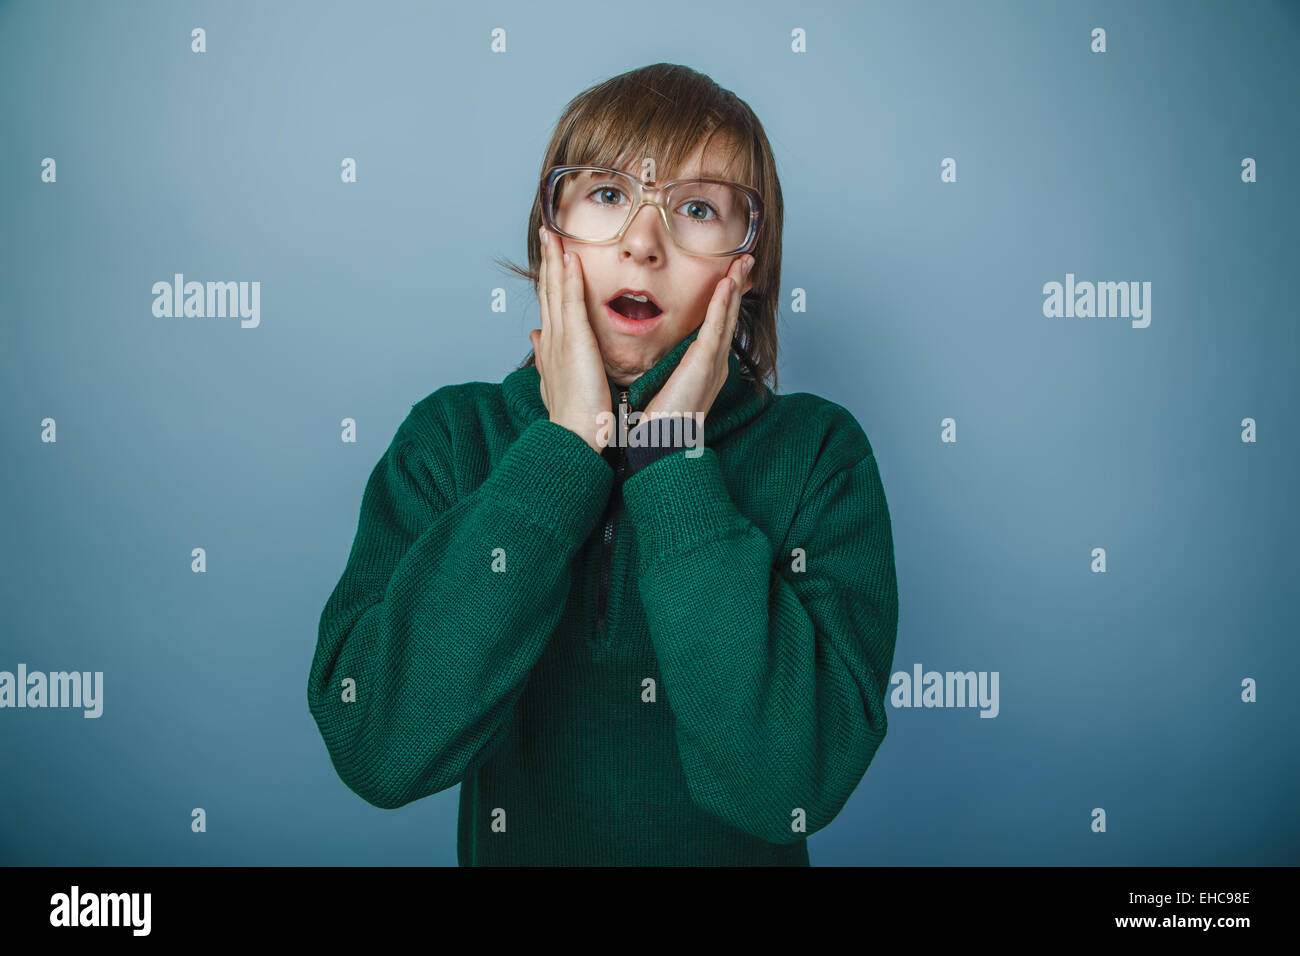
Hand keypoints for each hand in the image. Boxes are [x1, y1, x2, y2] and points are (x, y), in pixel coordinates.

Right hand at [529, 226, 610, 453]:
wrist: (575, 436)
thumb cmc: (574, 417)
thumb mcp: (557, 380)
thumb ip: (547, 356)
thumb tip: (534, 336)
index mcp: (550, 346)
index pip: (549, 304)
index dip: (548, 277)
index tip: (551, 255)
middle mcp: (550, 338)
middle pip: (547, 290)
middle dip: (546, 260)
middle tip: (547, 233)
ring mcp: (559, 338)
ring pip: (554, 290)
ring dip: (553, 259)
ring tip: (553, 234)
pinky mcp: (573, 341)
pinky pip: (569, 302)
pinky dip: (567, 278)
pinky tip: (569, 257)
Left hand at [640, 254, 753, 429]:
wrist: (659, 446)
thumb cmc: (657, 424)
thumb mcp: (661, 389)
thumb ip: (662, 370)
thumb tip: (649, 358)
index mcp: (704, 369)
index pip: (716, 326)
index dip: (724, 300)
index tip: (727, 277)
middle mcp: (714, 364)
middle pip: (728, 317)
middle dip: (737, 287)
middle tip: (745, 260)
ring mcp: (712, 365)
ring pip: (726, 317)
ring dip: (734, 287)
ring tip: (742, 262)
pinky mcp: (704, 366)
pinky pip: (715, 328)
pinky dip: (722, 304)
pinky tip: (727, 283)